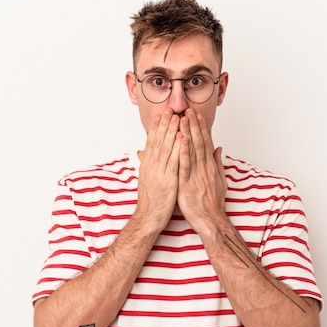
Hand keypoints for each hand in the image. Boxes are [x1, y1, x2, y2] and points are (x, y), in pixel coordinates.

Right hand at [135, 110, 180, 232]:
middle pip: (159, 141)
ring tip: (177, 117)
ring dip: (172, 131)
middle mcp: (152, 166)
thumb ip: (147, 165)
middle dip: (165, 124)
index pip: (152, 141)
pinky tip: (182, 138)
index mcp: (148, 165)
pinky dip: (178, 148)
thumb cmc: (151, 200)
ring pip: (166, 148)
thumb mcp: (147, 179)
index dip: (157, 127)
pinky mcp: (168, 180)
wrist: (148, 217)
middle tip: (169, 109)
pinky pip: (174, 162)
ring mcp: (159, 173)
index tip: (161, 114)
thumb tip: (143, 153)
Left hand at [177, 109, 227, 234]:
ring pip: (192, 151)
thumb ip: (218, 163)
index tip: (196, 115)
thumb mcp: (220, 181)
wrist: (211, 221)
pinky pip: (184, 166)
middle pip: (199, 143)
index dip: (201, 128)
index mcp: (210, 167)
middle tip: (188, 110)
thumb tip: (219, 148)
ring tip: (182, 119)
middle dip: (193, 125)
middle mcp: (204, 168)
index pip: (205, 143)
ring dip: (187, 133)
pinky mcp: (187, 184)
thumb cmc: (213, 204)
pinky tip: (180, 141)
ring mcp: (196, 175)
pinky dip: (182, 152)